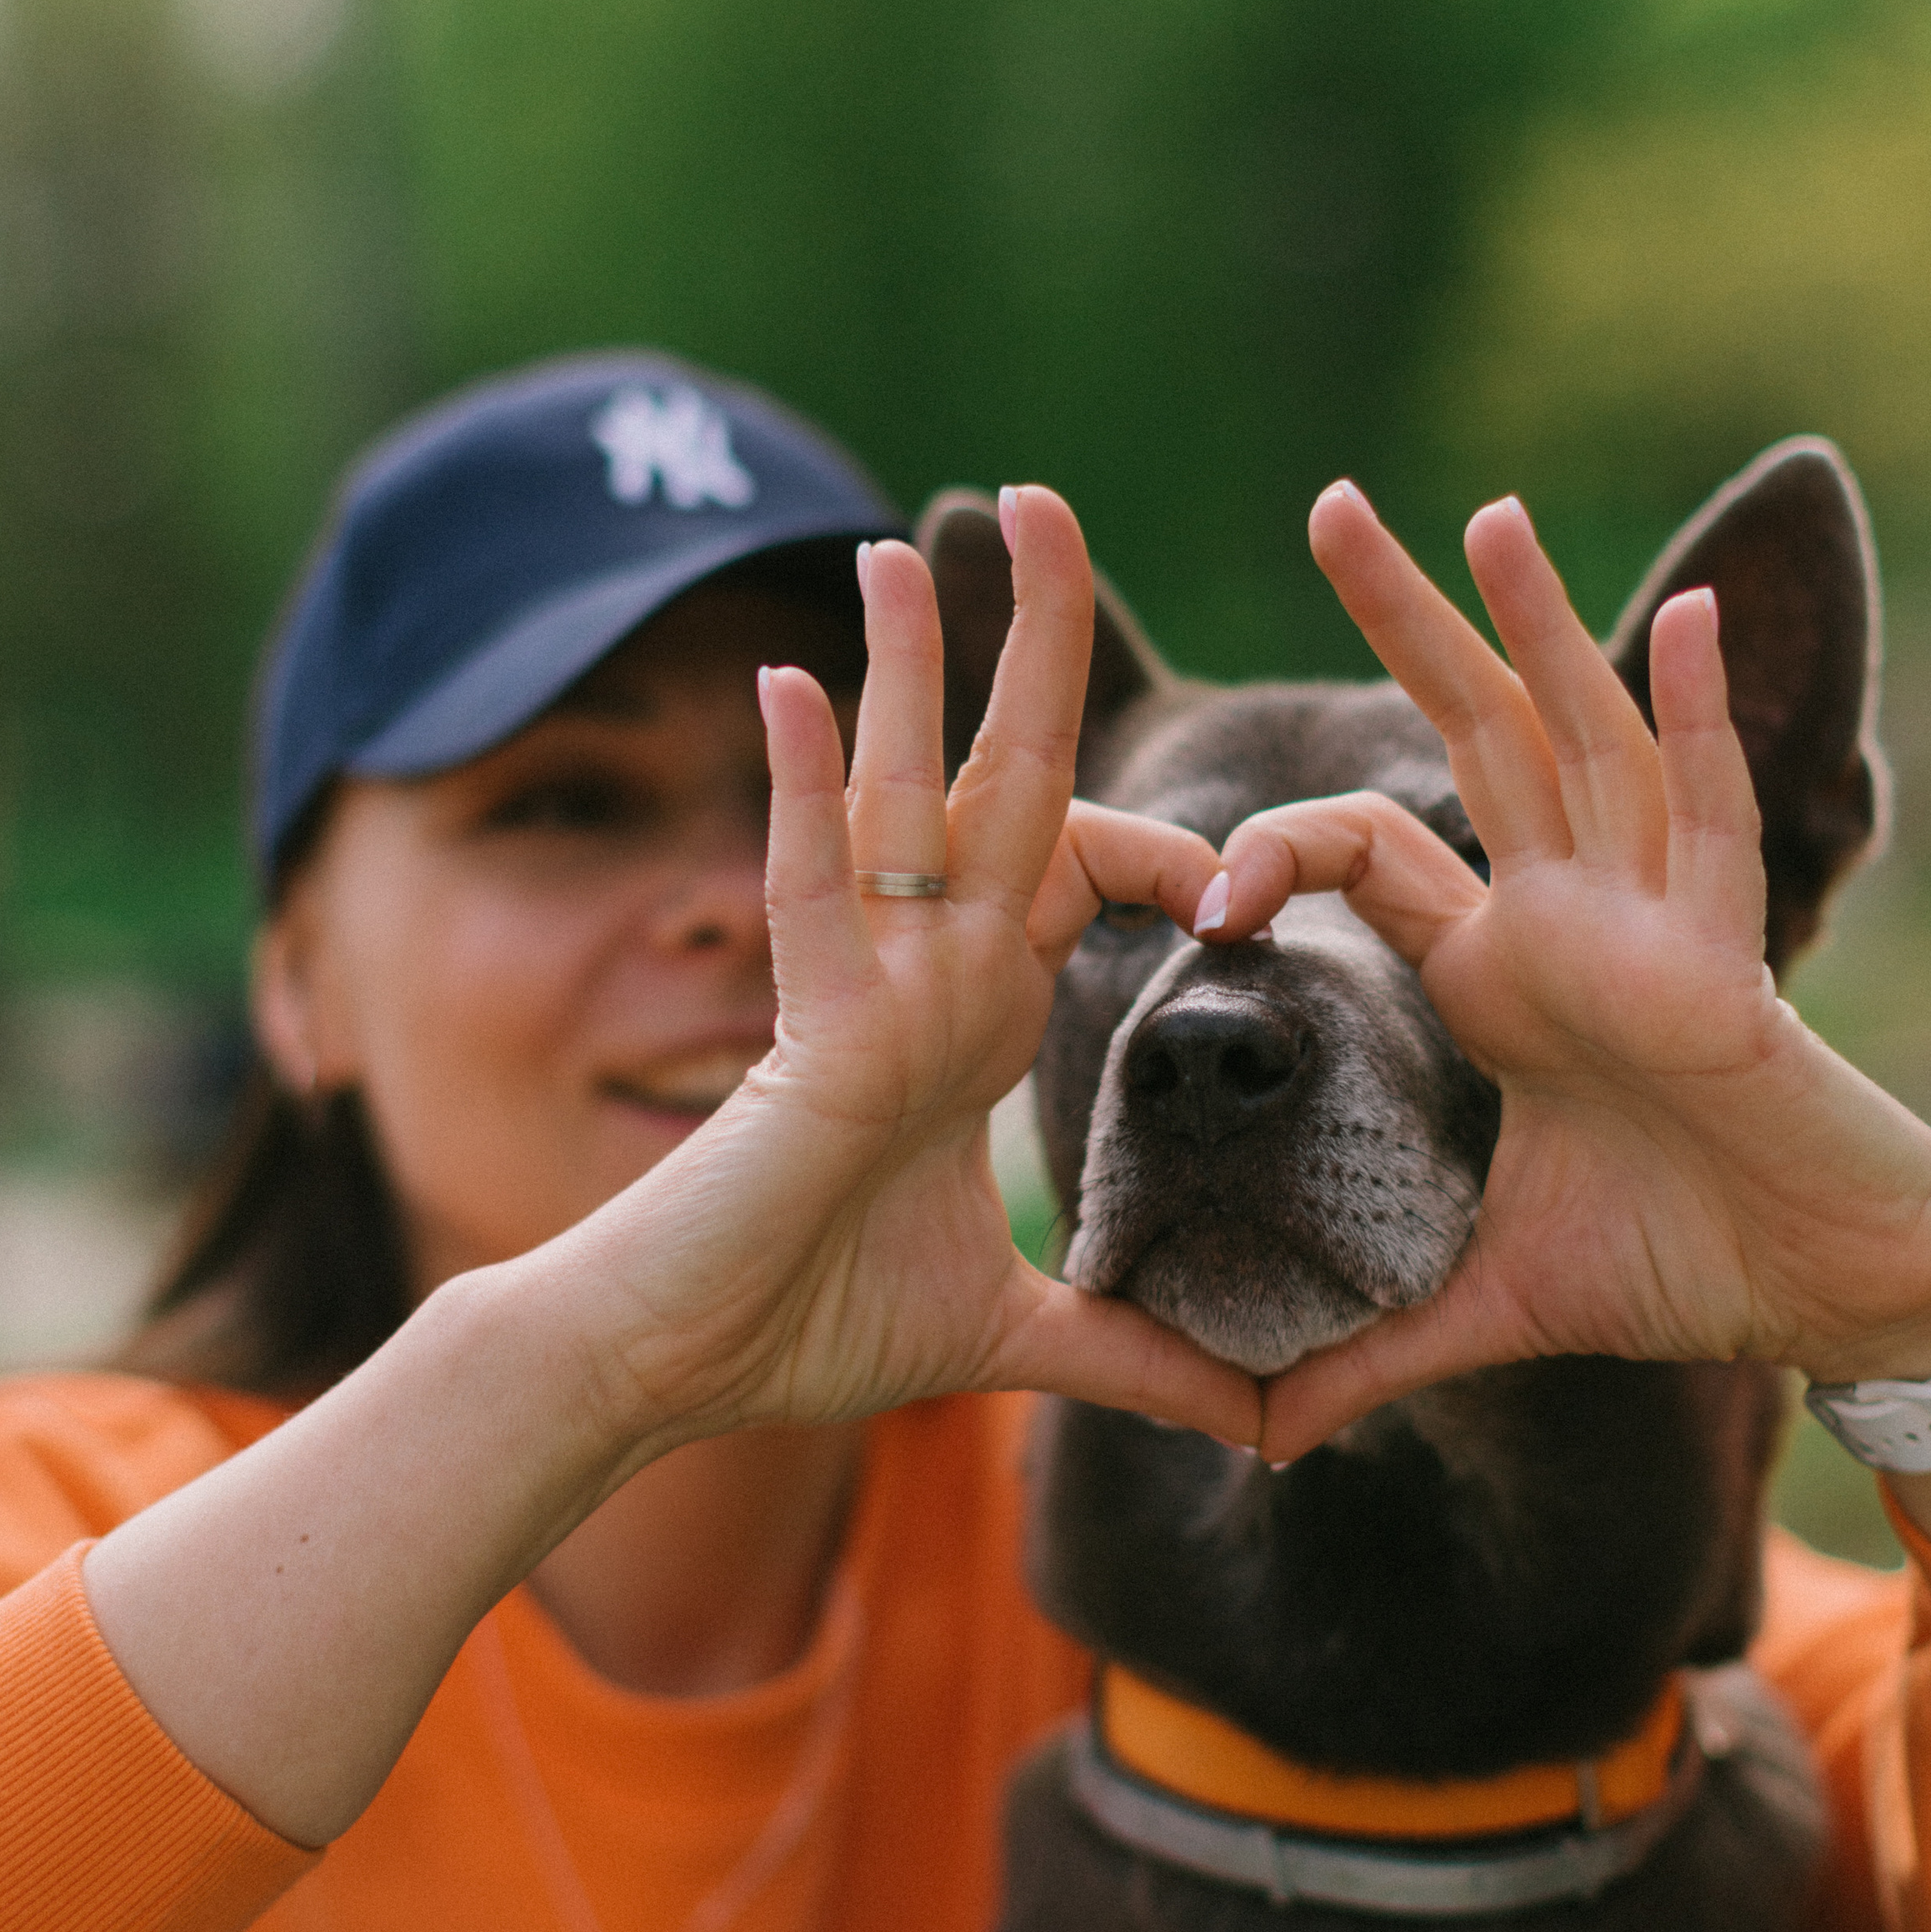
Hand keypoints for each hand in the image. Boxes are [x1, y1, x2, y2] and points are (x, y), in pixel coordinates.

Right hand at [578, 488, 1261, 1451]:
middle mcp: (917, 980)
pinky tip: (802, 686)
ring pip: (894, 804)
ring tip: (908, 542)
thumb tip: (1261, 1424)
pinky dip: (802, 792)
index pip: (1071, 874)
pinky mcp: (799, 1041)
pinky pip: (802, 894)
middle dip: (1026, 650)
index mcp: (965, 1018)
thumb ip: (1132, 1358)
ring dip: (906, 670)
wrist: (669, 1366)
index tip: (1240, 880)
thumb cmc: (805, 1329)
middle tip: (1045, 508)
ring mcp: (857, 997)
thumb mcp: (1014, 1340)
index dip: (1157, 849)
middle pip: (991, 782)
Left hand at [1190, 485, 1930, 1466]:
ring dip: (1542, 627)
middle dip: (1408, 622)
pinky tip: (1680, 622)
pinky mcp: (1729, 961)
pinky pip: (1720, 821)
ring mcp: (1654, 920)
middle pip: (1474, 735)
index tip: (1193, 895)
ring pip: (1589, 740)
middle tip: (1329, 505)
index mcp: (1499, 971)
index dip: (1275, 854)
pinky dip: (1704, 723)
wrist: (1821, 1295)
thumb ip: (1374, 1354)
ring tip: (1482, 514)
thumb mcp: (1489, 1306)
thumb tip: (1264, 1439)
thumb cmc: (1679, 1267)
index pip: (1371, 855)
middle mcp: (1568, 914)